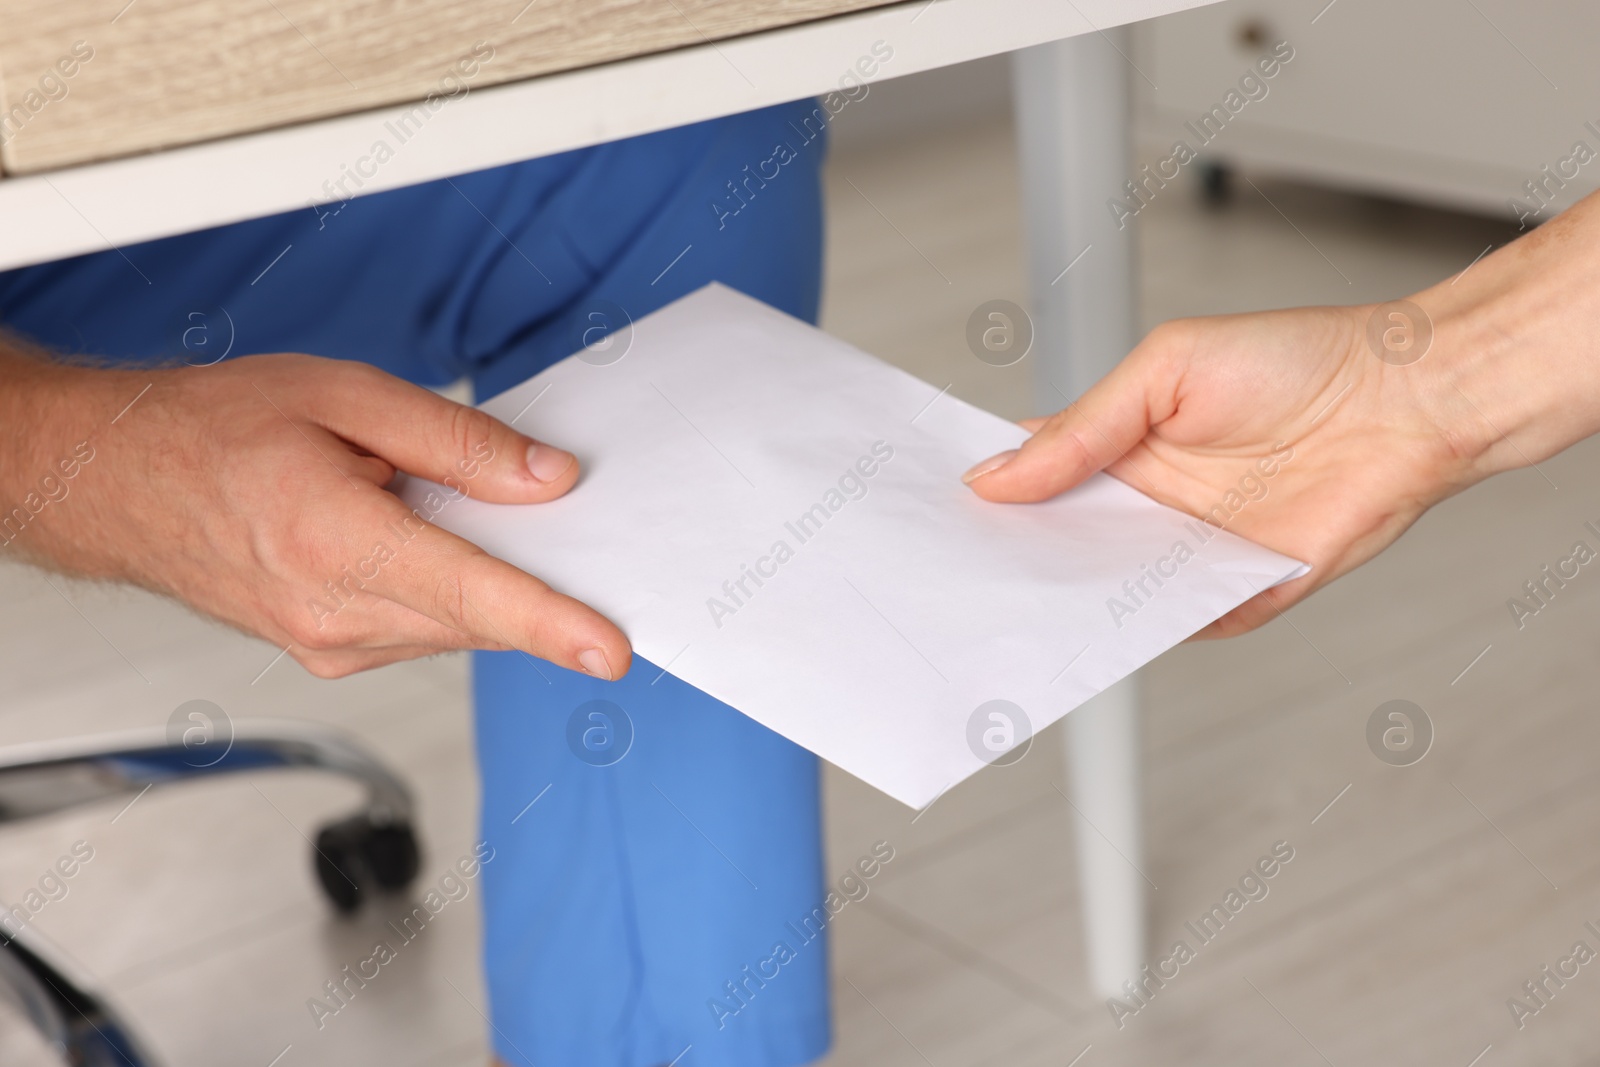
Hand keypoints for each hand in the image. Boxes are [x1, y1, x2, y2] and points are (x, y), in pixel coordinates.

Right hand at [5, 351, 631, 677]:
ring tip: (448, 505)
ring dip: (486, 577)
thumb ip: (457, 443)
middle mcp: (332, 614)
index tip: (609, 648)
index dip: (550, 622)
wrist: (119, 482)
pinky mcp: (329, 652)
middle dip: (536, 576)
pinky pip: (425, 627)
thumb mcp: (345, 396)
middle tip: (557, 517)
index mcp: (334, 542)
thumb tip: (546, 480)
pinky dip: (450, 589)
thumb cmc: (215, 430)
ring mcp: (329, 644)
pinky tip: (426, 537)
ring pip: (457, 624)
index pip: (471, 594)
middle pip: (480, 614)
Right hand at [960, 304, 1486, 636]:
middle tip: (959, 573)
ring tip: (1015, 605)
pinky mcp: (1236, 594)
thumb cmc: (1297, 361)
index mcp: (1119, 444)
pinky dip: (1138, 632)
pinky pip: (1175, 625)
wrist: (1406, 400)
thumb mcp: (1166, 370)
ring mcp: (1189, 553)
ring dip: (1066, 601)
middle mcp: (1148, 504)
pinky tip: (1101, 626)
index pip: (1035, 477)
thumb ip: (1084, 428)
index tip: (940, 511)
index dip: (988, 495)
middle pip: (1060, 544)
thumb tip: (999, 475)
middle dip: (1012, 559)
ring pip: (1108, 592)